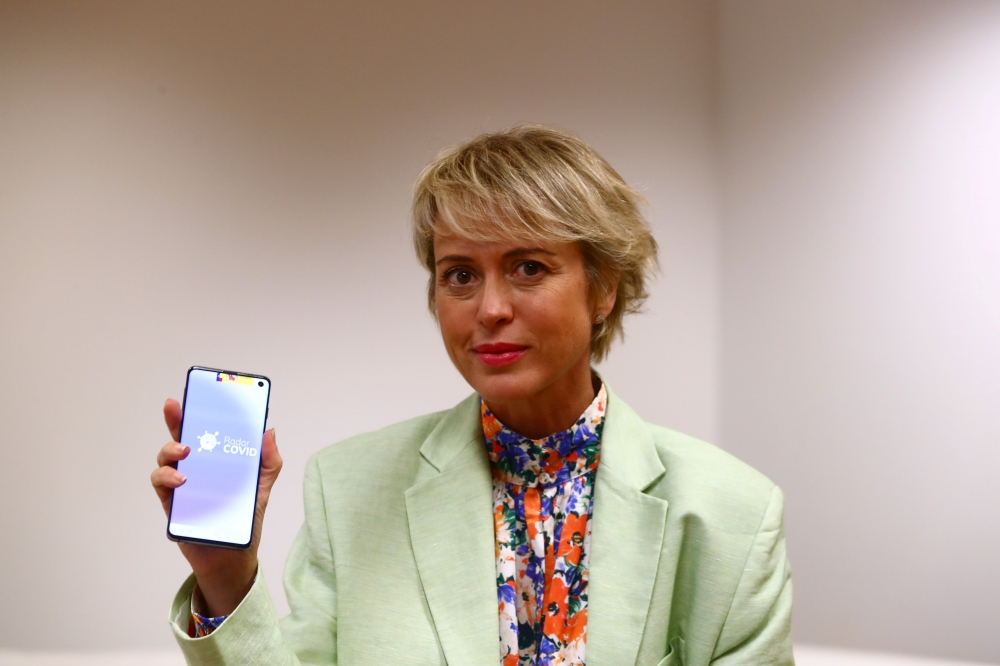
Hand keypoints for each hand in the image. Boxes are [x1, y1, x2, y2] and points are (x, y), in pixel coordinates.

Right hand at [151, 399, 282, 615]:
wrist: (233, 557)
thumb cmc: (245, 520)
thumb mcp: (263, 487)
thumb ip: (269, 461)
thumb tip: (269, 431)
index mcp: (216, 460)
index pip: (205, 430)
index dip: (200, 411)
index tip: (198, 393)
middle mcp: (196, 469)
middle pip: (180, 438)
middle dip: (176, 419)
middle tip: (176, 407)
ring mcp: (181, 485)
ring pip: (165, 459)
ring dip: (171, 450)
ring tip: (185, 452)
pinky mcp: (172, 504)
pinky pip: (161, 485)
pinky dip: (167, 478)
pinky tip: (182, 481)